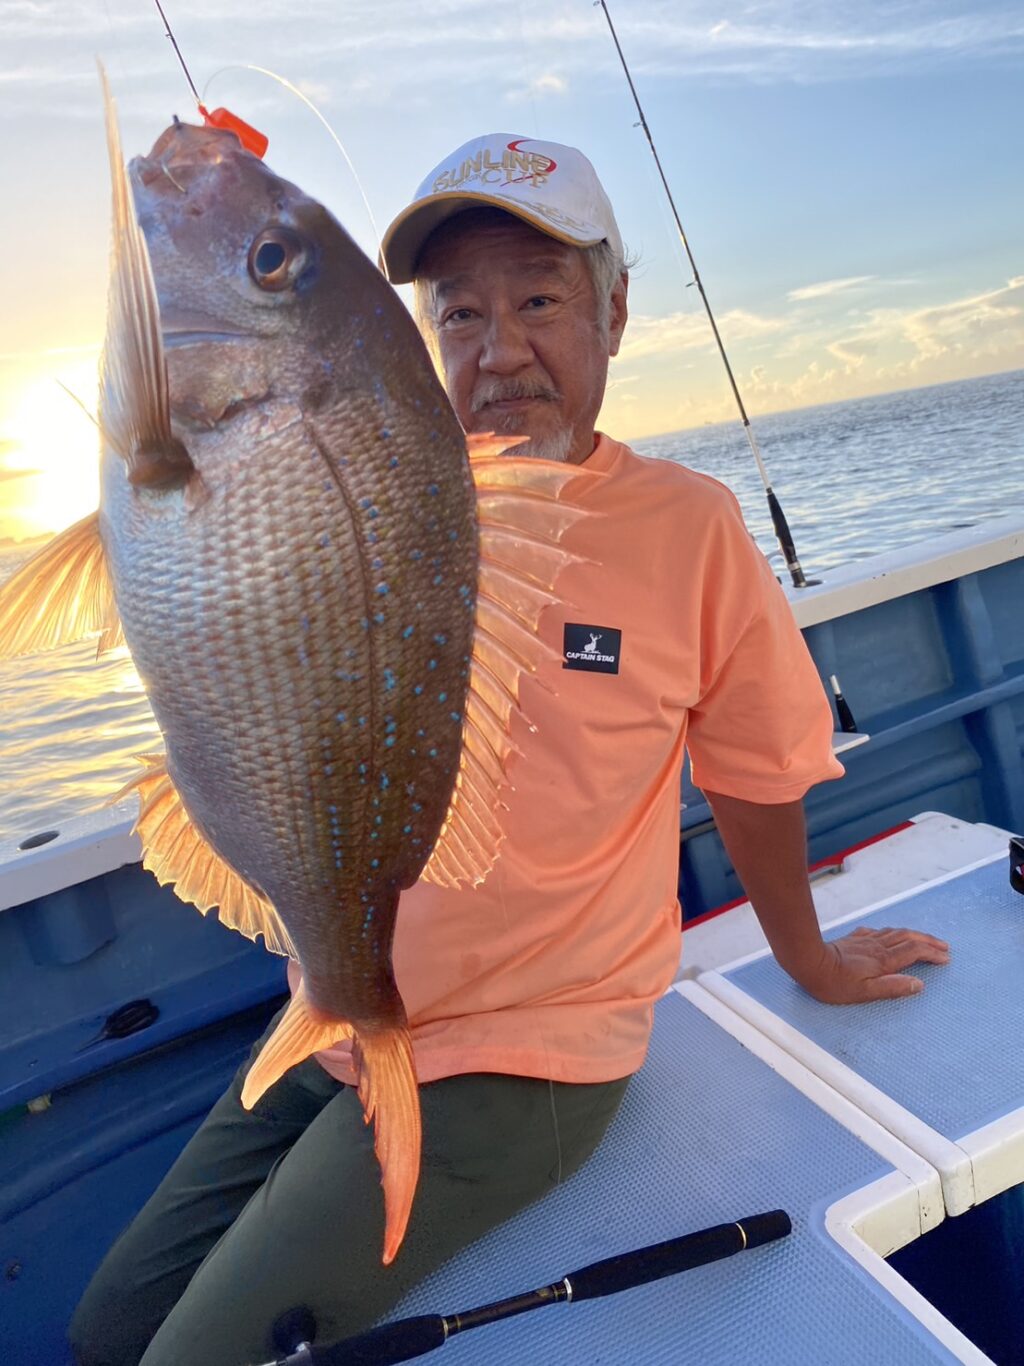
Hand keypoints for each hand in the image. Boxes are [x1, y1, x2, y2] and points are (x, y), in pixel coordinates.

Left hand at [792, 925, 950, 1004]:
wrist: (808, 962)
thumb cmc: (834, 983)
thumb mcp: (864, 992)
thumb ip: (892, 988)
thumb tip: (918, 984)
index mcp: (883, 961)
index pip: (914, 953)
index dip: (931, 954)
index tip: (945, 959)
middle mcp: (877, 947)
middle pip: (909, 938)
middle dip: (928, 941)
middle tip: (944, 946)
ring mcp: (865, 940)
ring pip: (895, 932)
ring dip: (914, 934)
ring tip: (924, 939)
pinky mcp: (854, 938)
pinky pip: (878, 931)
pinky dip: (891, 932)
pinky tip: (889, 934)